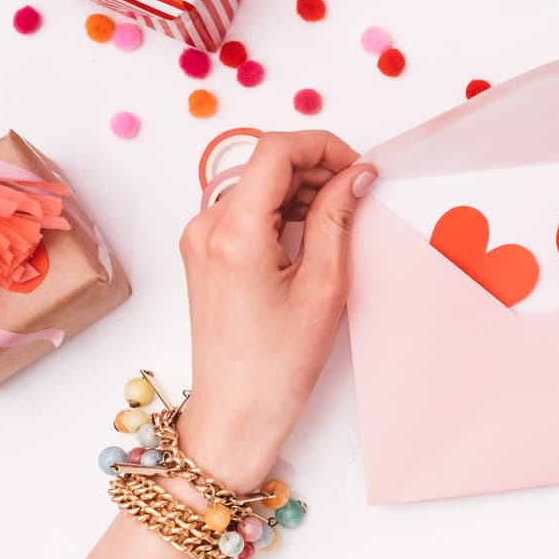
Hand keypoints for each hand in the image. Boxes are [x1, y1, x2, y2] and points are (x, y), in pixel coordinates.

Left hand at [174, 131, 375, 490]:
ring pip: (256, 184)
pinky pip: (246, 209)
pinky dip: (281, 209)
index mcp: (233, 231)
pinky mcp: (204, 253)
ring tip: (338, 218)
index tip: (358, 169)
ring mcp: (200, 239)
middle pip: (265, 163)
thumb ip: (337, 218)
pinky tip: (311, 233)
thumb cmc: (277, 365)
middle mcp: (206, 226)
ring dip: (300, 188)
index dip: (324, 146)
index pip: (275, 150)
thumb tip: (355, 175)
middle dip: (316, 167)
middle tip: (357, 194)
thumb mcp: (324, 286)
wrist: (236, 412)